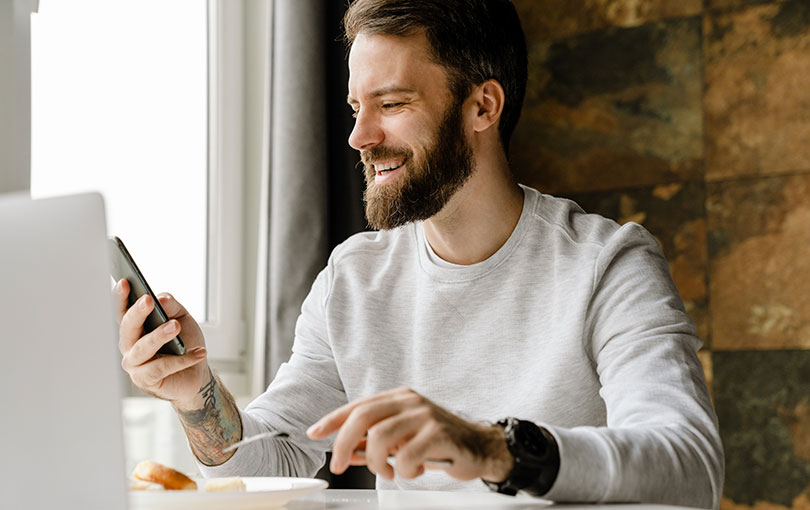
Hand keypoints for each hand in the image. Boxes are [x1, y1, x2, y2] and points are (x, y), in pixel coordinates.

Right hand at [114, 279, 208, 409]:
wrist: (197, 373)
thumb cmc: (185, 343)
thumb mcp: (183, 318)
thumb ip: (172, 306)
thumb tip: (161, 299)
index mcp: (135, 328)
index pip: (123, 310)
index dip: (121, 297)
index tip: (125, 282)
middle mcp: (129, 345)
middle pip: (127, 327)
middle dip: (137, 313)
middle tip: (149, 301)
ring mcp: (135, 365)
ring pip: (142, 348)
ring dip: (158, 336)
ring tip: (175, 326)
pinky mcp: (146, 380)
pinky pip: (162, 367)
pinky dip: (182, 359)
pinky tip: (199, 352)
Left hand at [306, 387, 512, 481]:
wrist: (481, 446)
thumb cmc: (440, 442)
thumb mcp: (404, 439)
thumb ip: (375, 442)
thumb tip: (347, 451)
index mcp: (398, 398)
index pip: (357, 405)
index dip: (332, 420)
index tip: (314, 433)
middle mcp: (410, 401)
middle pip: (363, 417)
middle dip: (343, 443)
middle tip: (339, 465)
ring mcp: (424, 415)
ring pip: (380, 437)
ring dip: (377, 463)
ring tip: (389, 472)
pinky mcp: (438, 433)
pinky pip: (406, 457)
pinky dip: (404, 472)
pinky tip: (414, 471)